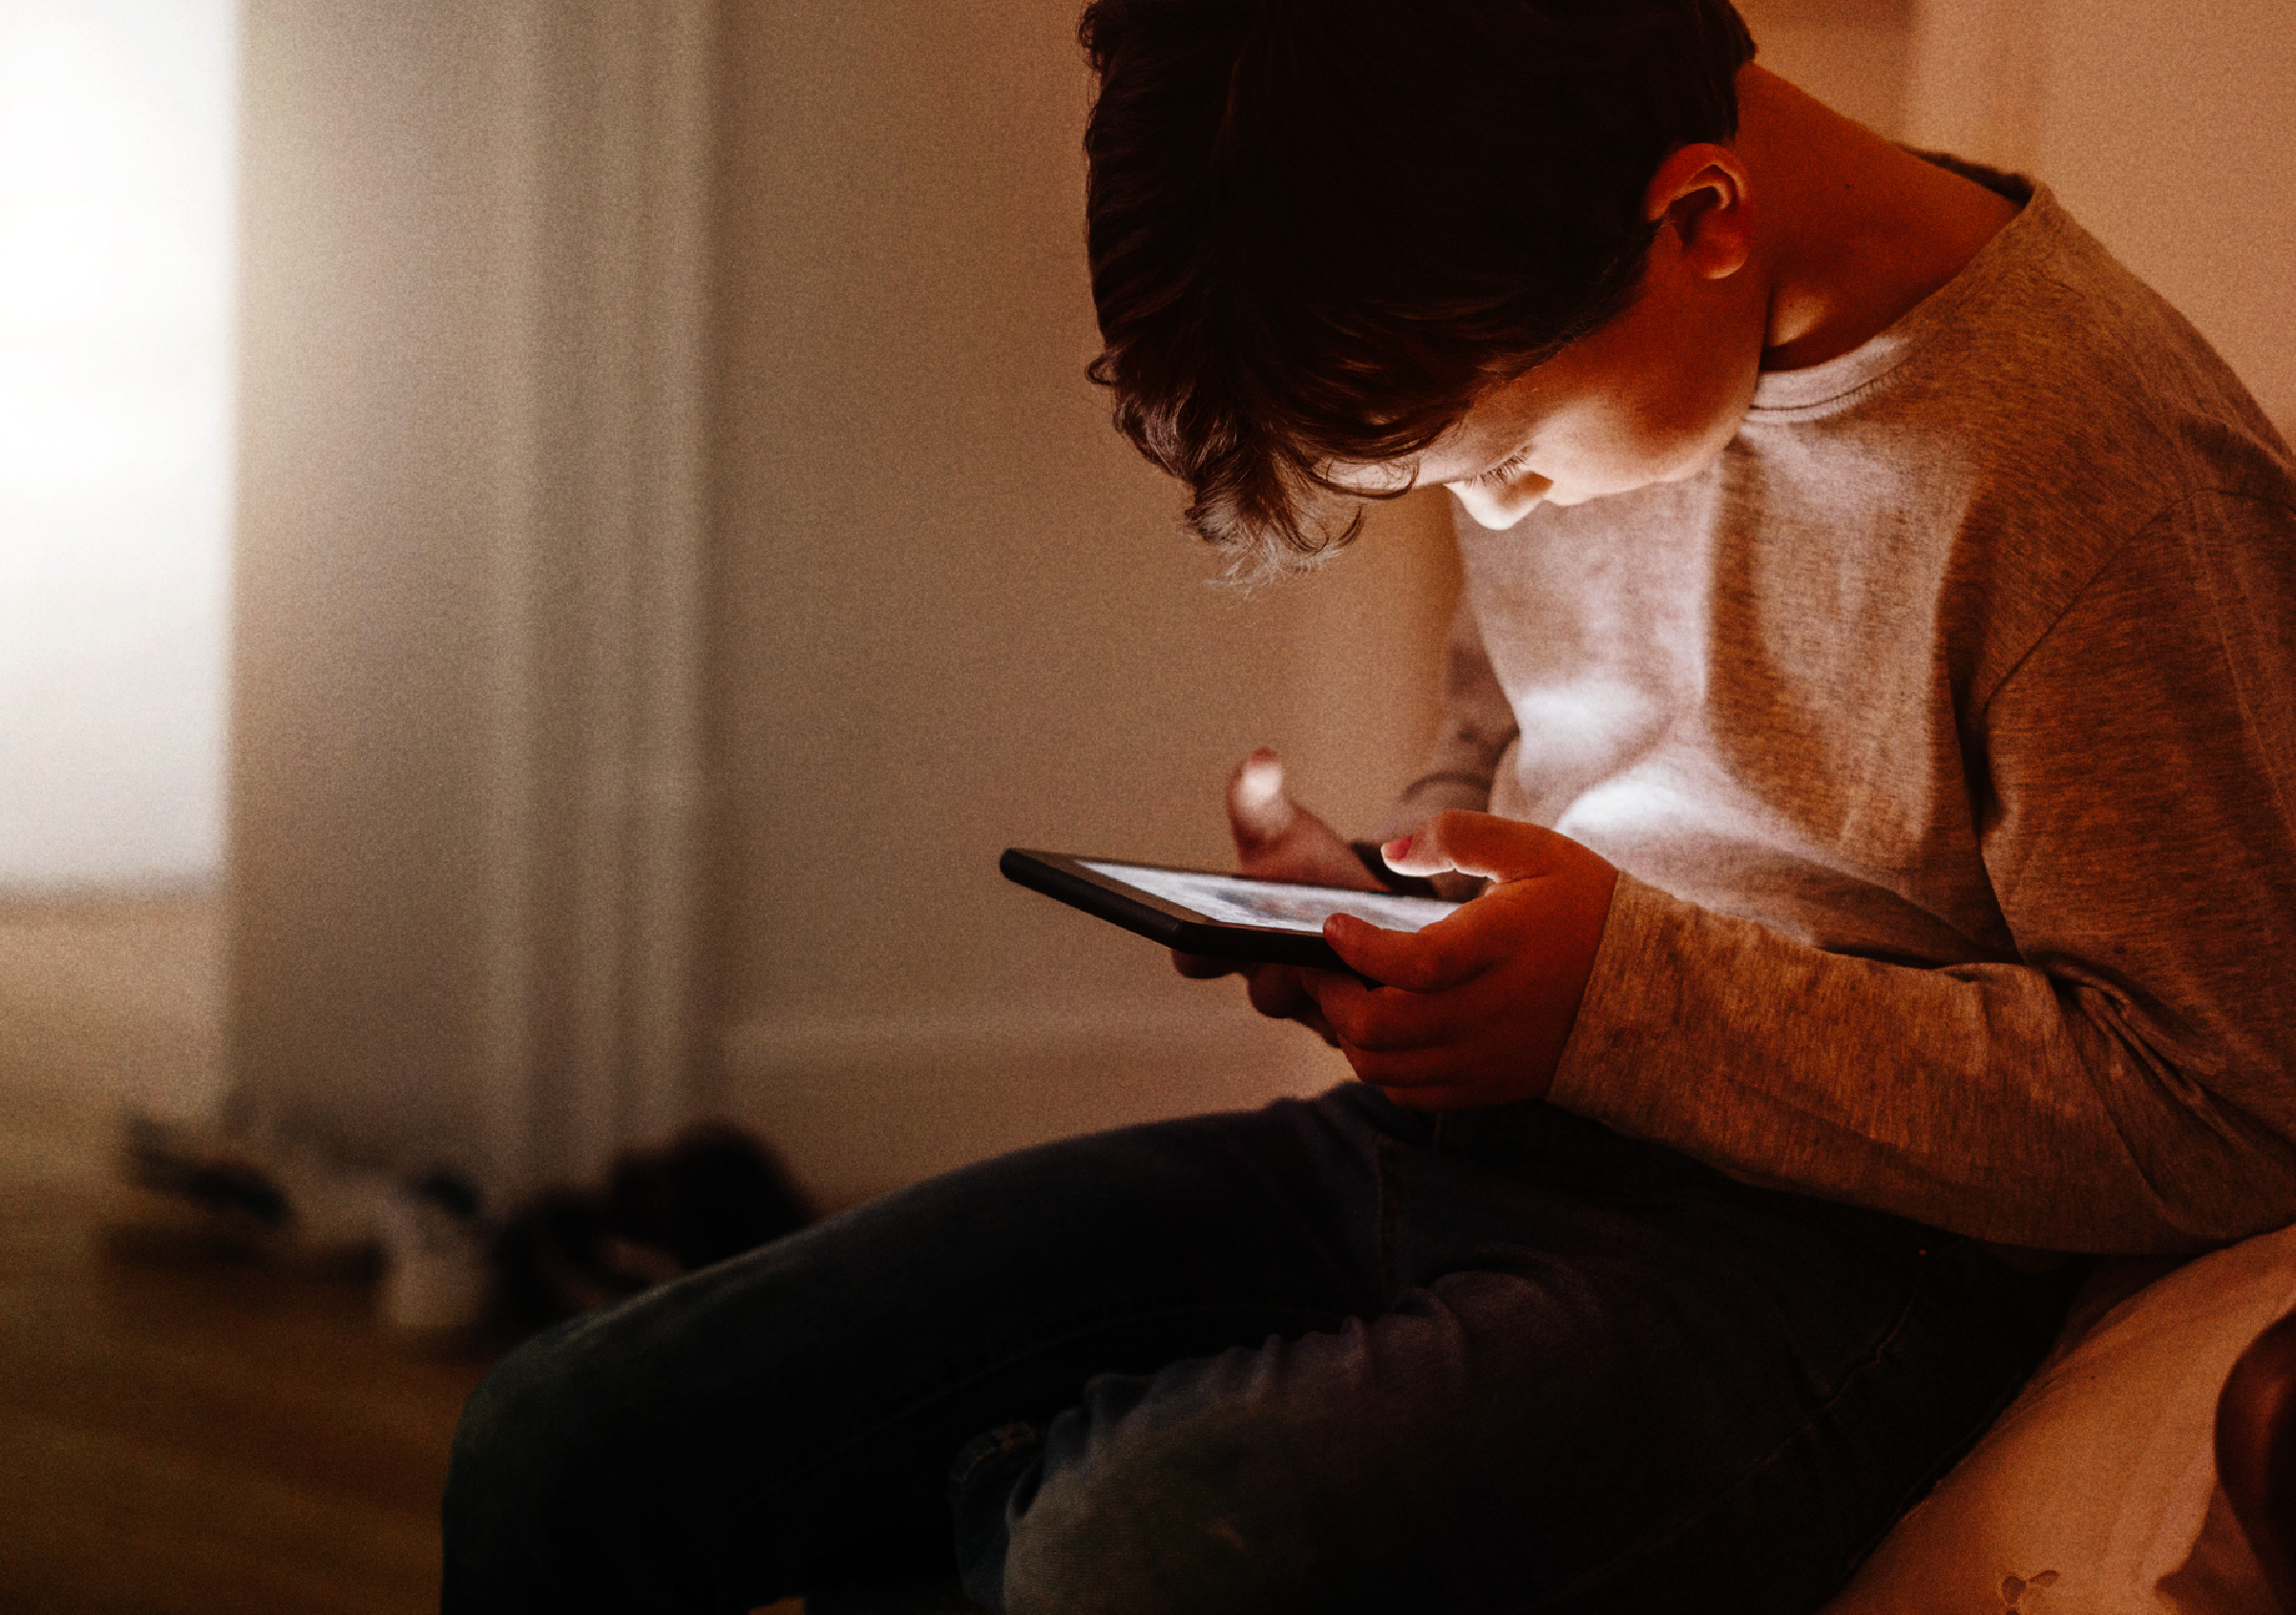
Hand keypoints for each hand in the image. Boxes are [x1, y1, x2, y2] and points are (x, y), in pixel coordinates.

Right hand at [1172, 749, 1382, 1041]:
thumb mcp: (1280, 828)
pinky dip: (1380, 1009)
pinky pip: (1364, 1030)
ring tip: (1364, 967)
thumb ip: (1257, 796)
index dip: (1196, 950)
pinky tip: (1403, 983)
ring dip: (1340, 994)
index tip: (1214, 932)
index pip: (1193, 957)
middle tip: (1306, 950)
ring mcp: (1311, 1009)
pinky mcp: (1357, 1023)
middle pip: (1265, 994)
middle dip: (1286, 972)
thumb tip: (1259, 760)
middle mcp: (1266, 983)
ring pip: (1319, 1017)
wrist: (1362, 898)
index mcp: (1229, 940)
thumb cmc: (1303, 864)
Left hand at [1304, 810, 1617, 1107]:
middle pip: (1380, 1028)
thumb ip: (1459, 837)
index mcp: (1501, 946)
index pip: (1417, 963)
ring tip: (1348, 994)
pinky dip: (1381, 1065)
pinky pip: (1410, 1092)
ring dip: (1350, 1033)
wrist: (1653, 988)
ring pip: (1384, 1067)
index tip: (1332, 925)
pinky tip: (1384, 1030)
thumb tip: (1392, 853)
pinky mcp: (1489, 1084)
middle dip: (1332, 995)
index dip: (1361, 949)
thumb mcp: (1535, 850)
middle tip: (1321, 965)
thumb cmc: (1586, 908)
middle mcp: (1490, 1010)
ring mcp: (1487, 1056)